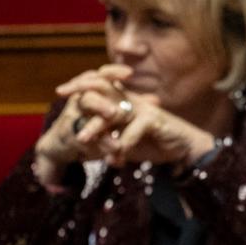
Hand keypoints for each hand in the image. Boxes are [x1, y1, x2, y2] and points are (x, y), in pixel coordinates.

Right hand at [31, 64, 134, 188]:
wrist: (64, 145)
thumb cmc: (93, 126)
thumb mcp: (113, 116)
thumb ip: (132, 107)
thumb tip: (156, 100)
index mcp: (91, 91)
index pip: (100, 75)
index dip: (113, 72)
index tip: (130, 73)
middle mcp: (78, 99)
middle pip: (87, 91)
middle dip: (101, 102)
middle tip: (115, 112)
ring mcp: (71, 116)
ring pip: (83, 115)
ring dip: (97, 121)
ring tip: (113, 127)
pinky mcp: (67, 135)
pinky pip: (80, 138)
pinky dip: (97, 144)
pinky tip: (111, 149)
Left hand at [57, 65, 214, 172]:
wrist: (184, 148)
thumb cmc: (154, 143)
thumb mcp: (125, 142)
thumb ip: (107, 141)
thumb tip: (83, 147)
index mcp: (124, 102)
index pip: (99, 87)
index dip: (81, 85)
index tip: (61, 92)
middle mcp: (131, 101)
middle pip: (102, 89)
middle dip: (81, 92)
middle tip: (63, 99)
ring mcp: (143, 109)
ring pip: (113, 113)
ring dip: (96, 127)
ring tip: (82, 140)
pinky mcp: (154, 120)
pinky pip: (133, 129)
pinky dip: (123, 144)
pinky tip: (115, 159)